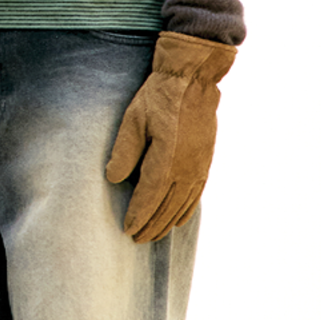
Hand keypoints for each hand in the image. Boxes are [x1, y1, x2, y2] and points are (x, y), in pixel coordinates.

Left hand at [105, 32, 236, 242]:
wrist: (193, 79)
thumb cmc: (159, 97)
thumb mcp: (134, 120)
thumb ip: (124, 152)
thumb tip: (114, 179)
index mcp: (166, 159)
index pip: (149, 197)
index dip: (138, 216)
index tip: (127, 230)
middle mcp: (186, 168)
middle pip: (167, 207)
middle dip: (151, 226)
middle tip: (137, 239)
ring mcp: (199, 166)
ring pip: (182, 204)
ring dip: (168, 222)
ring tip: (154, 235)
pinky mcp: (206, 161)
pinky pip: (196, 194)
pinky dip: (186, 210)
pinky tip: (178, 220)